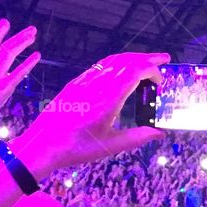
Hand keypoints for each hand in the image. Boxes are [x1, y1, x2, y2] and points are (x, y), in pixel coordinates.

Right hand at [0, 20, 39, 127]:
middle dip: (18, 37)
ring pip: (9, 53)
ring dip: (22, 43)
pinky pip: (18, 72)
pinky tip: (37, 56)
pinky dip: (28, 63)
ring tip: (33, 35)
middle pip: (3, 47)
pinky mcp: (1, 88)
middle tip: (31, 30)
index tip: (5, 22)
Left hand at [13, 52, 167, 175]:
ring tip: (145, 62)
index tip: (161, 80)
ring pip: (112, 60)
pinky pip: (99, 66)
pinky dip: (116, 63)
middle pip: (126, 61)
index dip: (152, 70)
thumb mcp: (111, 146)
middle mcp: (97, 84)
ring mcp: (85, 81)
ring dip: (132, 58)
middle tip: (163, 58)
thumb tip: (159, 133)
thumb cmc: (77, 148)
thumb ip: (138, 137)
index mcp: (109, 99)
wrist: (43, 144)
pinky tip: (120, 69)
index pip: (135, 72)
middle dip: (147, 58)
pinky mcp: (75, 83)